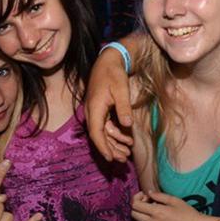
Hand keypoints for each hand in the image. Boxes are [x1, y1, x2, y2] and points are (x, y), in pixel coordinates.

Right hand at [86, 47, 133, 161]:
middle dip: (111, 149)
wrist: (108, 61)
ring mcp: (95, 111)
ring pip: (103, 133)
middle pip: (99, 136)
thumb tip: (127, 124)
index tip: (111, 158)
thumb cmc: (114, 74)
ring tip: (127, 154)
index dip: (103, 147)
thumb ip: (123, 107)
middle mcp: (92, 112)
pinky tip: (127, 140)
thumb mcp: (121, 89)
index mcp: (94, 108)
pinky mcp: (100, 110)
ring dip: (114, 143)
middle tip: (124, 160)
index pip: (96, 133)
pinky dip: (116, 134)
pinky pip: (106, 126)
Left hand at [131, 191, 206, 220]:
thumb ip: (159, 196)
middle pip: (133, 215)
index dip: (137, 198)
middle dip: (137, 206)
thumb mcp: (175, 200)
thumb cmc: (189, 214)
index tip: (145, 195)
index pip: (135, 205)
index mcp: (157, 213)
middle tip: (147, 202)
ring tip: (155, 211)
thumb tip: (149, 193)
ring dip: (143, 216)